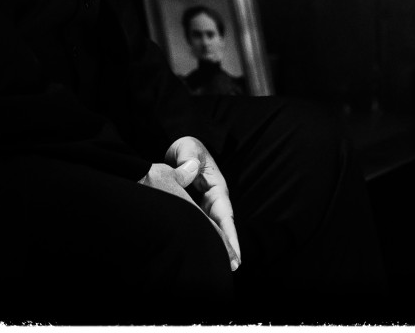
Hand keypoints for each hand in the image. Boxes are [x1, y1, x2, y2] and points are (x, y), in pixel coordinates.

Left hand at [165, 135, 240, 270]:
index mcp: (217, 187)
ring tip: (221, 266)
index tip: (234, 253)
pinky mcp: (197, 209)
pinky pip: (202, 225)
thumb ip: (189, 157)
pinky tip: (201, 253)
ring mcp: (206, 206)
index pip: (225, 214)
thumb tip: (191, 168)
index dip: (229, 234)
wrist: (180, 151)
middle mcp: (215, 199)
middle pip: (222, 226)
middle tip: (232, 267)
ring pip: (212, 228)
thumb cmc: (187, 149)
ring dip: (217, 245)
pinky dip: (204, 239)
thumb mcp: (188, 147)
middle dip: (228, 247)